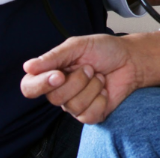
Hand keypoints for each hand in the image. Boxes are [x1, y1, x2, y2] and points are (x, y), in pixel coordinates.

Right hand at [21, 31, 159, 122]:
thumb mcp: (78, 45)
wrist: (131, 59)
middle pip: (54, 98)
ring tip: (99, 76)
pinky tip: (104, 89)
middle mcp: (60, 90)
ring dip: (92, 87)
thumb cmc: (105, 50)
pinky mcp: (89, 114)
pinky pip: (88, 114)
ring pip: (73, 106)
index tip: (59, 74)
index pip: (30, 87)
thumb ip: (53, 57)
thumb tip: (28, 67)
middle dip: (77, 80)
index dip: (41, 84)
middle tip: (89, 68)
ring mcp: (74, 104)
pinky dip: (100, 99)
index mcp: (52, 72)